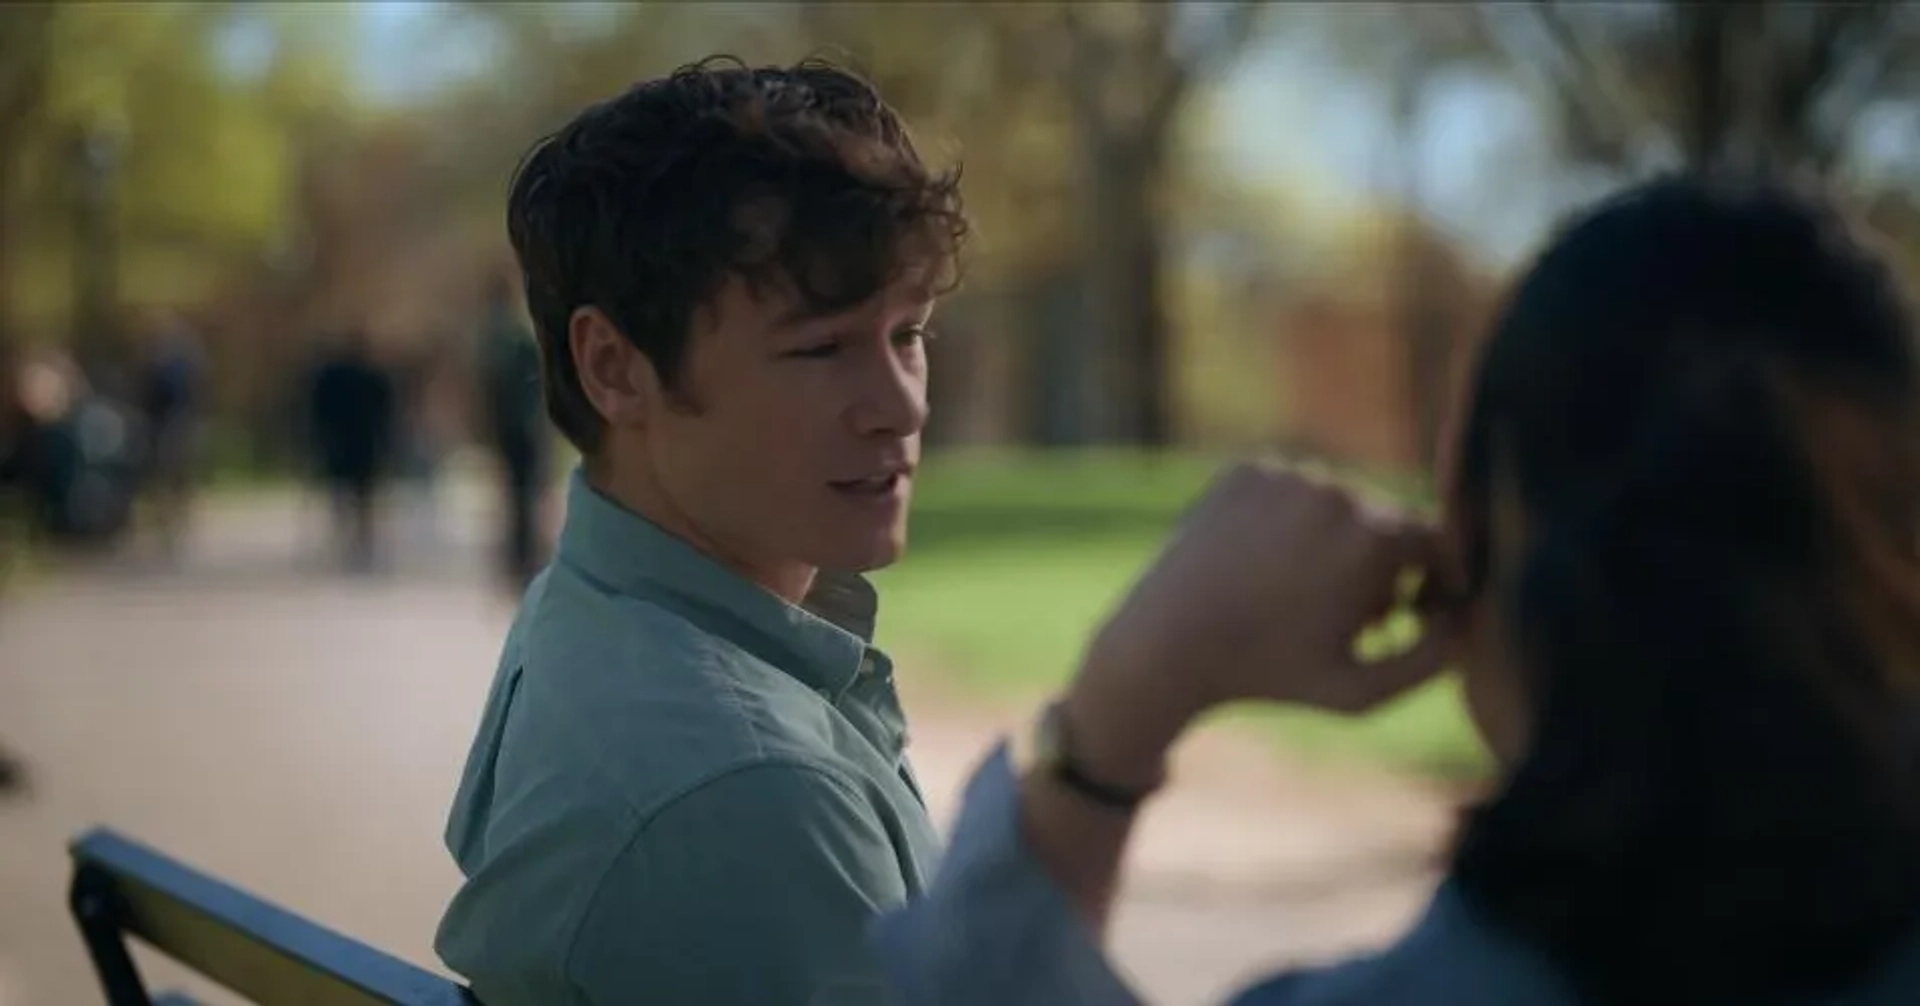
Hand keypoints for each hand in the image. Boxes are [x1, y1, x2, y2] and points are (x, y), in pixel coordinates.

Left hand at [1074, 462, 1459, 740]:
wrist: (1166, 643)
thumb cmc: (1269, 676)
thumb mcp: (1361, 692)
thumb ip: (1433, 660)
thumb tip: (1465, 620)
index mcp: (1374, 537)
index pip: (1439, 542)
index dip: (1438, 580)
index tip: (1417, 614)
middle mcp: (1335, 490)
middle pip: (1387, 521)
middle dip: (1384, 565)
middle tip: (1356, 616)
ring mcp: (1287, 473)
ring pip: (1338, 503)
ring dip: (1337, 541)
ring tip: (1305, 593)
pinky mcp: (1246, 470)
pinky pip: (1292, 492)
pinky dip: (1291, 523)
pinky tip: (1264, 566)